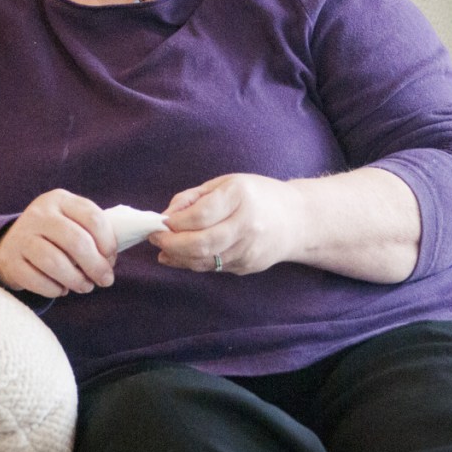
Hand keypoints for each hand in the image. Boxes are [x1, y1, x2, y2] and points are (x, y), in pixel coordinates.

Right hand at [0, 189, 118, 296]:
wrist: (10, 245)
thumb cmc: (54, 236)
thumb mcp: (70, 221)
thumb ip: (92, 232)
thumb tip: (112, 259)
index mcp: (60, 199)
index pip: (93, 217)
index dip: (108, 242)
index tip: (112, 258)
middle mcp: (39, 214)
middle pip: (76, 241)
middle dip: (96, 265)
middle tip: (105, 280)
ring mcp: (22, 236)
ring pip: (55, 262)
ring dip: (76, 280)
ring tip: (85, 286)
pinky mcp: (10, 260)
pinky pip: (37, 280)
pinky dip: (54, 289)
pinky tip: (61, 289)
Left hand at [151, 174, 299, 274]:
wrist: (298, 220)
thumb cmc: (258, 195)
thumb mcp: (226, 183)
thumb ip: (194, 198)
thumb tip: (166, 216)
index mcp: (241, 196)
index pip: (200, 215)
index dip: (175, 222)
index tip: (160, 221)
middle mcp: (248, 224)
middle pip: (201, 243)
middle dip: (171, 243)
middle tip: (154, 238)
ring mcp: (249, 249)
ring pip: (205, 260)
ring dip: (178, 257)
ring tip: (163, 248)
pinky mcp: (247, 266)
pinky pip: (213, 267)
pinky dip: (192, 263)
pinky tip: (179, 256)